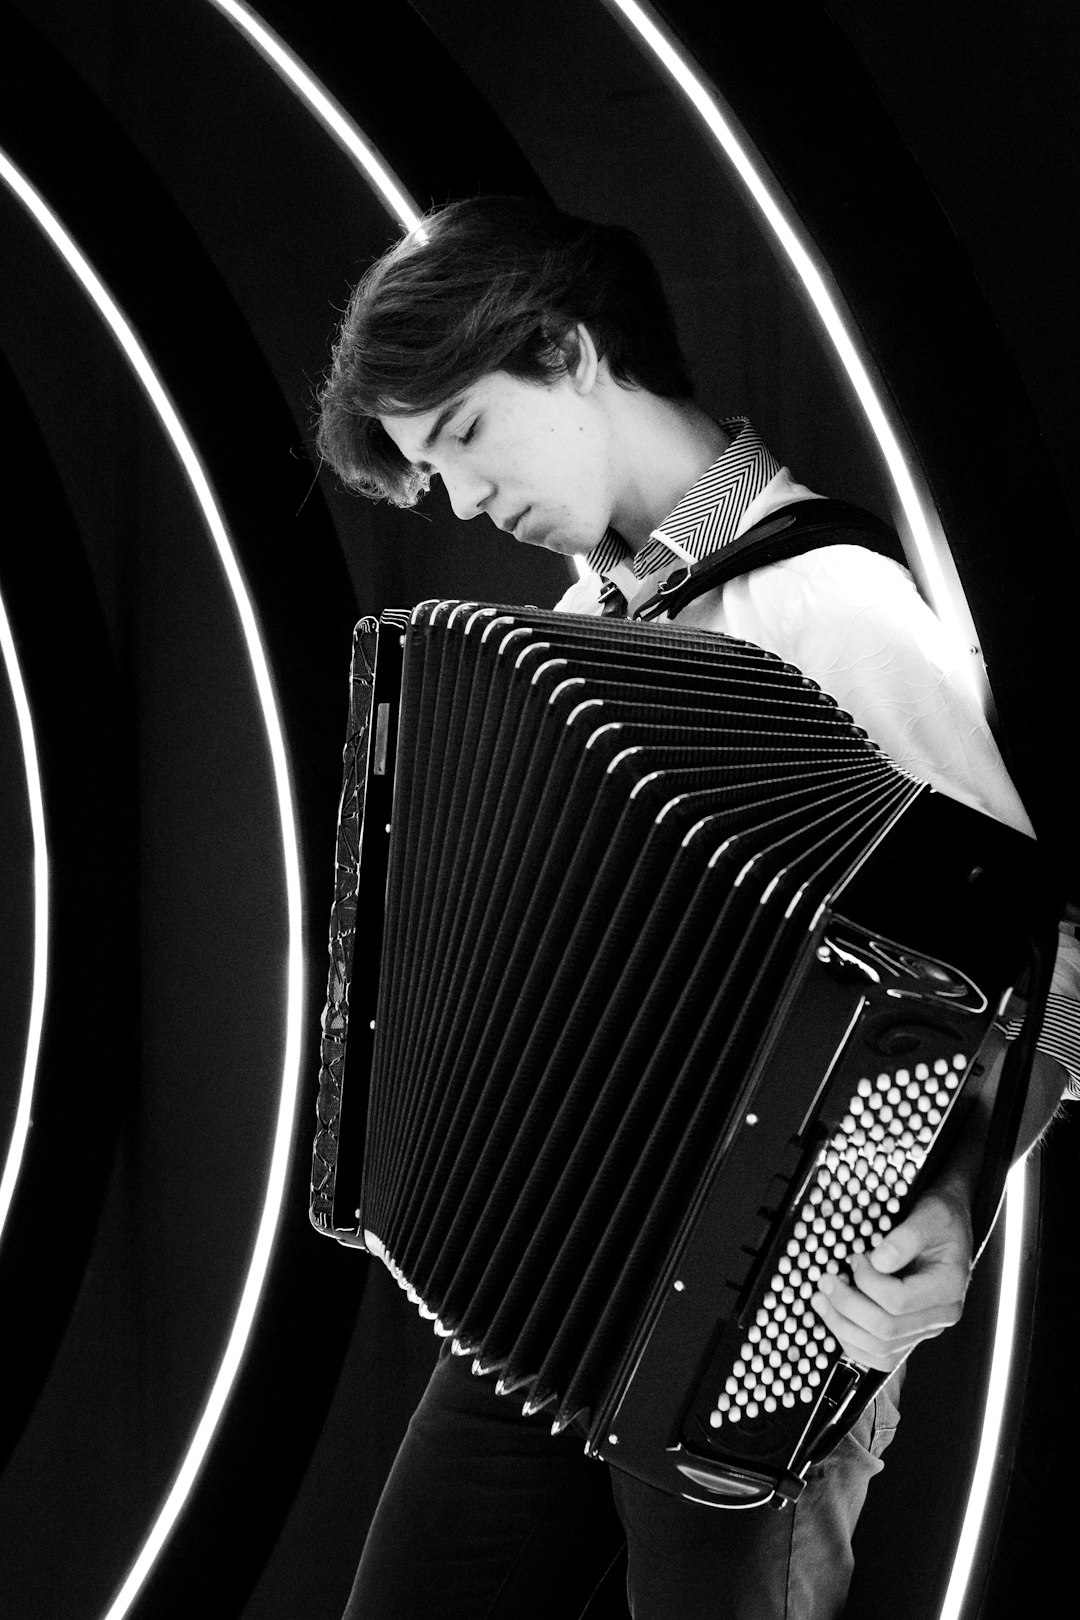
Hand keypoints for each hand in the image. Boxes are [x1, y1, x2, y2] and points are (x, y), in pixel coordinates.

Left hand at [810, 1189, 972, 1372]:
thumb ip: (906, 1237)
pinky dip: (852, 1342)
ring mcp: (925, 1330)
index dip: (867, 1281)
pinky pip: (879, 1356)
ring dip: (842, 1325)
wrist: (946, 1230)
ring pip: (879, 1348)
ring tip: (821, 1298)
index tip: (854, 1257)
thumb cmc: (938, 1220)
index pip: (899, 1301)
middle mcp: (940, 1317)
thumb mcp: (929, 1216)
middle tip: (826, 1279)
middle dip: (847, 1304)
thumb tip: (878, 1262)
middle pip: (886, 1329)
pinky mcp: (909, 1335)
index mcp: (948, 1288)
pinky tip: (835, 1318)